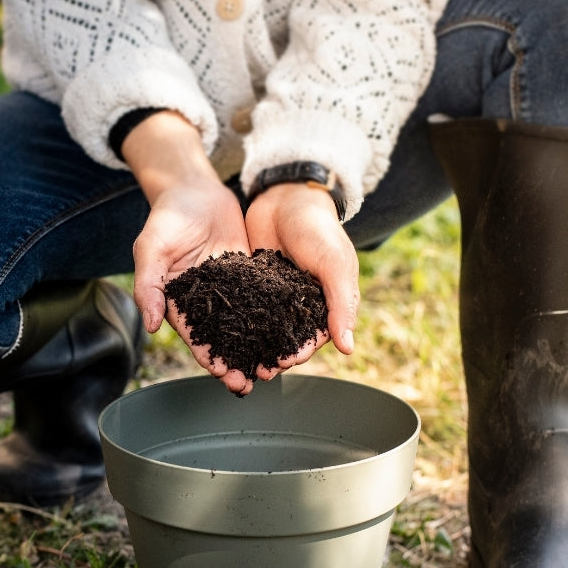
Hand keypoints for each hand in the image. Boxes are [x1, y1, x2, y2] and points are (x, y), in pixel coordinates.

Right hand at [122, 111, 255, 393]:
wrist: (193, 189)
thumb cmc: (166, 218)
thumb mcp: (151, 249)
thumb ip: (149, 286)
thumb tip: (151, 326)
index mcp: (178, 302)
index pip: (196, 337)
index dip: (210, 358)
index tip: (225, 376)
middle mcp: (205, 301)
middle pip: (222, 338)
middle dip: (237, 361)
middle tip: (253, 382)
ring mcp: (227, 289)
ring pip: (244, 323)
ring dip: (258, 345)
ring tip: (276, 365)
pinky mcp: (247, 274)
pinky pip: (262, 298)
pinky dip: (274, 315)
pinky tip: (291, 330)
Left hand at [244, 181, 359, 380]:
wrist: (287, 196)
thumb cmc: (319, 229)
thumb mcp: (334, 264)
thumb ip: (342, 305)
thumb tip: (348, 348)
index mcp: (324, 305)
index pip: (311, 339)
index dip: (297, 354)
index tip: (280, 365)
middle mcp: (298, 305)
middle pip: (283, 340)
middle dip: (269, 357)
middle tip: (251, 372)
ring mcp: (273, 296)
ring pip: (261, 329)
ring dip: (249, 346)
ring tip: (233, 361)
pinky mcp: (251, 284)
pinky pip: (243, 308)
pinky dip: (234, 322)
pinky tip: (219, 334)